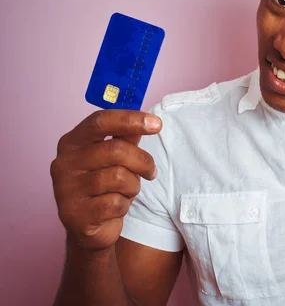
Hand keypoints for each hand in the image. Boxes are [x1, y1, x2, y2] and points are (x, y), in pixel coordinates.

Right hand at [50, 110, 161, 251]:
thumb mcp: (115, 159)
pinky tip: (116, 207)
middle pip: (116, 150)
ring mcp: (66, 189)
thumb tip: (145, 121)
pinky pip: (115, 203)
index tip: (157, 124)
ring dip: (133, 185)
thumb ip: (126, 139)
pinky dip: (124, 205)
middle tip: (151, 171)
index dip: (130, 119)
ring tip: (128, 191)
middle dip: (142, 161)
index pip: (100, 121)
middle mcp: (64, 163)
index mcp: (72, 143)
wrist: (88, 227)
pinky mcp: (74, 214)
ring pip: (119, 177)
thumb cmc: (104, 187)